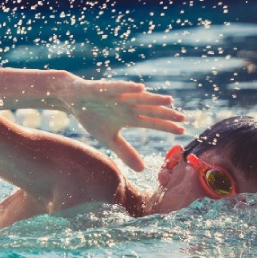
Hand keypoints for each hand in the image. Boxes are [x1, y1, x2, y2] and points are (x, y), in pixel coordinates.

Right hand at [62, 77, 185, 171]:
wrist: (73, 100)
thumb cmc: (92, 116)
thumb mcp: (109, 139)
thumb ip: (125, 152)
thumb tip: (142, 169)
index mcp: (130, 117)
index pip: (152, 122)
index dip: (166, 126)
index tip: (182, 131)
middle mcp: (128, 105)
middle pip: (150, 110)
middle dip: (166, 114)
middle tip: (183, 118)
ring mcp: (118, 96)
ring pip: (139, 98)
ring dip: (153, 99)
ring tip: (169, 101)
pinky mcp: (105, 88)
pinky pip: (119, 87)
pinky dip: (128, 87)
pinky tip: (140, 88)